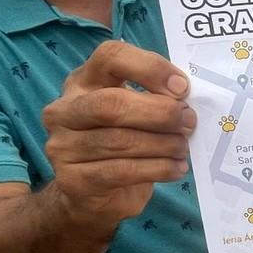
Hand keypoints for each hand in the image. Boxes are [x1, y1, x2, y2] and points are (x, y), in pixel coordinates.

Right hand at [42, 40, 193, 225]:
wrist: (94, 195)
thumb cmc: (124, 143)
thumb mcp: (137, 112)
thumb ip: (156, 98)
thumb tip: (186, 99)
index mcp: (84, 81)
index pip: (111, 56)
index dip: (150, 68)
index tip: (182, 88)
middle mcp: (65, 110)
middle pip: (112, 103)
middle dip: (160, 113)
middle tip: (189, 122)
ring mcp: (63, 145)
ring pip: (120, 141)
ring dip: (163, 144)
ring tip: (183, 148)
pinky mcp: (72, 180)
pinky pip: (122, 171)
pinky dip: (158, 169)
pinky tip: (176, 168)